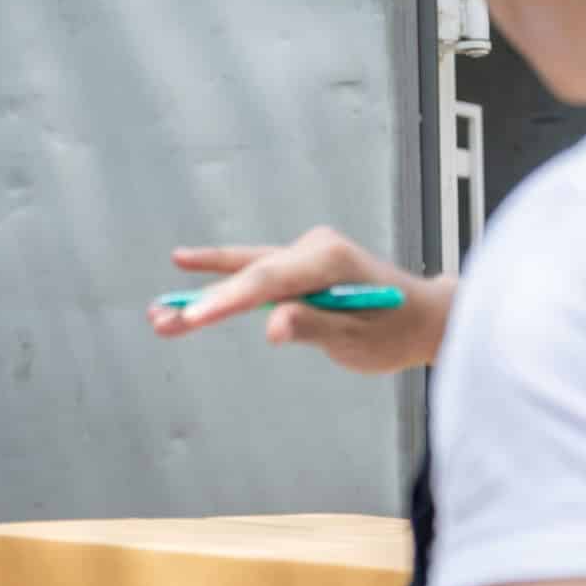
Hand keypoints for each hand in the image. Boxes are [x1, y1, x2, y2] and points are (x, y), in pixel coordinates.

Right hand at [150, 225, 453, 373]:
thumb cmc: (396, 330)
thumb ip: (315, 327)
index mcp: (328, 260)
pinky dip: (221, 274)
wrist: (425, 317)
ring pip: (245, 272)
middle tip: (160, 321)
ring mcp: (304, 253)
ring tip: (160, 312)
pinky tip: (184, 262)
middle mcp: (312, 248)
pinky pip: (255, 271)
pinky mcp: (299, 265)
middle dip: (202, 301)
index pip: (267, 282)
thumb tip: (274, 326)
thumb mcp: (359, 337)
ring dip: (203, 291)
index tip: (192, 319)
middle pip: (248, 276)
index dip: (226, 301)